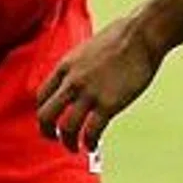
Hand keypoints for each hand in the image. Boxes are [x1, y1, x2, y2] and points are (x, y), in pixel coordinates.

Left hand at [36, 14, 162, 152]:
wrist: (141, 35)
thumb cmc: (121, 38)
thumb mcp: (87, 49)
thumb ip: (77, 67)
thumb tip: (79, 81)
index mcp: (65, 66)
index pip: (41, 96)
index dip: (43, 112)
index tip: (51, 120)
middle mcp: (72, 81)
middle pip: (46, 115)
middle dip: (47, 132)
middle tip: (54, 139)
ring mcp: (89, 93)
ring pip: (67, 128)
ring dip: (68, 142)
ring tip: (75, 147)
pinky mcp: (108, 104)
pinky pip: (92, 131)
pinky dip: (89, 143)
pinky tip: (93, 145)